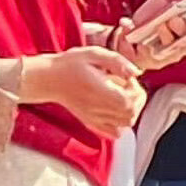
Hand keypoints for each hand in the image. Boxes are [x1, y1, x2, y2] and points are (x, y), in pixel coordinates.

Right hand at [23, 41, 145, 136]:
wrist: (48, 79)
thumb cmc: (69, 64)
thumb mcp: (93, 53)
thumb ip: (117, 62)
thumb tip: (136, 73)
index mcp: (97, 90)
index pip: (128, 102)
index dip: (135, 90)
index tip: (127, 78)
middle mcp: (96, 108)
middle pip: (130, 114)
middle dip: (137, 98)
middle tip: (126, 85)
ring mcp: (94, 118)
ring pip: (126, 124)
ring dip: (132, 109)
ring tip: (122, 95)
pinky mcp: (91, 123)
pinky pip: (115, 132)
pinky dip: (122, 121)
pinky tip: (116, 107)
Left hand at [110, 0, 185, 69]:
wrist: (132, 35)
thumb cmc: (154, 17)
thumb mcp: (163, 0)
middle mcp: (185, 44)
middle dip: (183, 28)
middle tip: (175, 19)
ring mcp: (170, 54)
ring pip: (171, 49)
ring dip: (166, 36)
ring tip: (159, 25)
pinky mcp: (153, 61)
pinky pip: (147, 52)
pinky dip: (139, 39)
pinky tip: (130, 26)